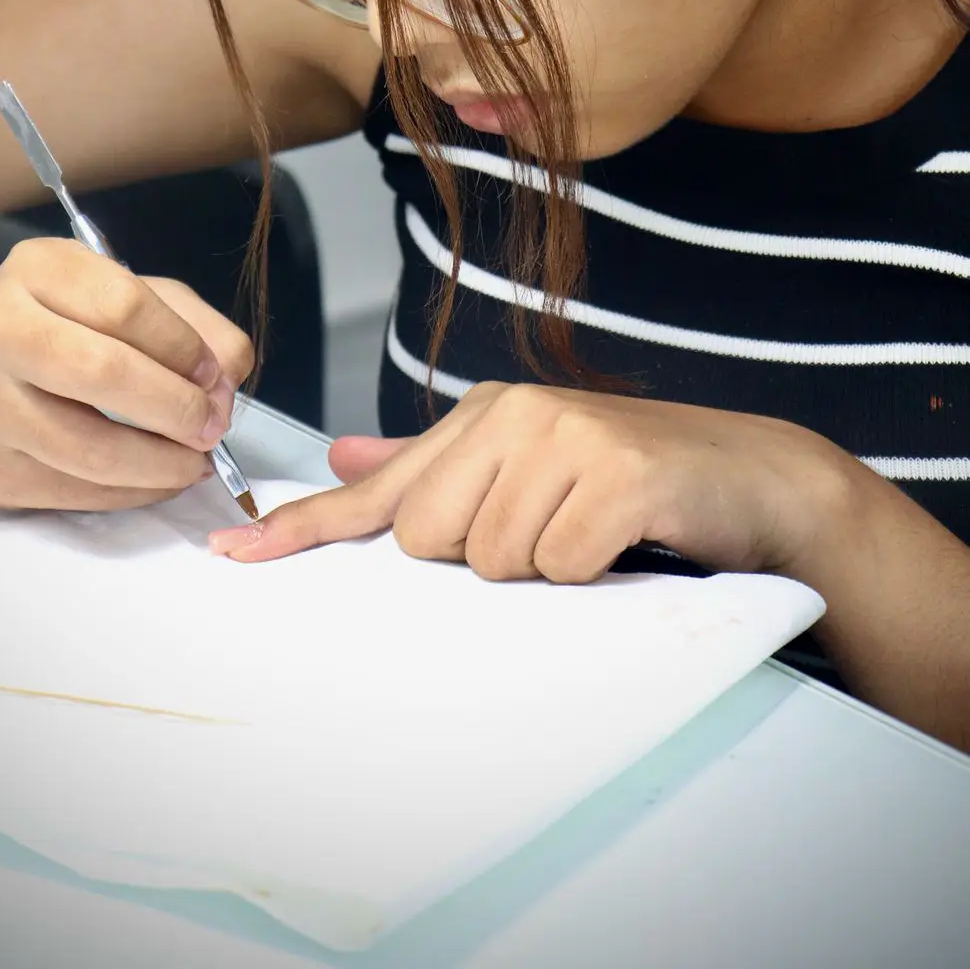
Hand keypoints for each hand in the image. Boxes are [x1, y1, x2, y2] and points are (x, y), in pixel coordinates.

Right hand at [0, 237, 253, 510]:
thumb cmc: (68, 324)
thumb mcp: (134, 295)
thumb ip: (197, 327)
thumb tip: (224, 387)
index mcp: (38, 269)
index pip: (125, 306)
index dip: (183, 347)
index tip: (214, 375)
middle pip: (104, 373)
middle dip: (177, 408)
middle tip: (212, 427)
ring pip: (91, 450)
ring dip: (162, 465)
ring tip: (194, 461)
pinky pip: (76, 493)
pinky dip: (134, 493)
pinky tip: (156, 478)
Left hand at [210, 380, 850, 581]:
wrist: (749, 475)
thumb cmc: (628, 478)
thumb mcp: (527, 464)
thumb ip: (433, 464)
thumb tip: (342, 456)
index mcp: (483, 414)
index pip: (380, 488)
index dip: (305, 527)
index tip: (234, 558)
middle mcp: (514, 413)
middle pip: (431, 540)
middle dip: (487, 557)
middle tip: (553, 531)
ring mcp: (566, 437)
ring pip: (493, 561)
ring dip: (545, 568)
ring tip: (593, 534)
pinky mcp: (616, 474)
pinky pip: (556, 565)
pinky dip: (589, 571)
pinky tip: (623, 540)